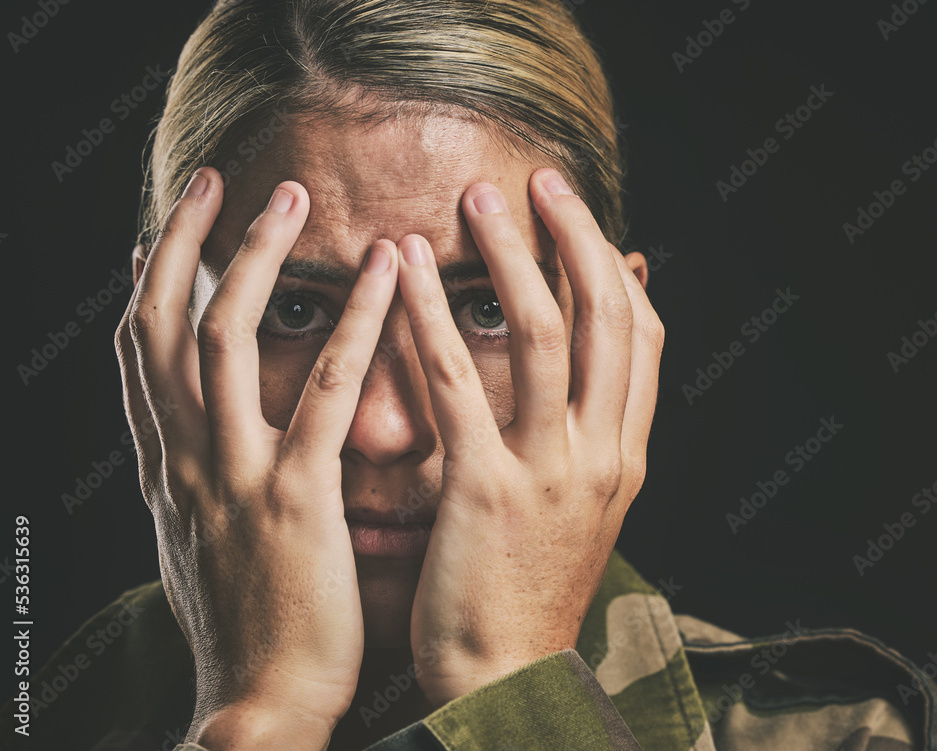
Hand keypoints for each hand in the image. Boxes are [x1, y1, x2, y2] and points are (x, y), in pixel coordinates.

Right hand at [115, 168, 398, 749]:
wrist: (259, 704)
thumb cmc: (243, 624)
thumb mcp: (200, 541)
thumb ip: (201, 479)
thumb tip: (207, 435)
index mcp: (164, 469)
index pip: (138, 356)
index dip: (146, 284)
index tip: (166, 232)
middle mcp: (185, 459)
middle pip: (163, 325)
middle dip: (186, 245)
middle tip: (217, 181)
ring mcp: (234, 475)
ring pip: (226, 340)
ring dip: (254, 258)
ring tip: (289, 199)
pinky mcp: (296, 499)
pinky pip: (326, 393)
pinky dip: (355, 325)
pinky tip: (385, 274)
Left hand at [398, 168, 664, 704]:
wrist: (507, 678)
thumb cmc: (532, 588)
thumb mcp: (584, 508)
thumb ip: (588, 433)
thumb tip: (585, 370)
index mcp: (627, 454)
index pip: (643, 336)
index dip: (615, 268)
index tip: (581, 220)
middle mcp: (603, 453)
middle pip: (606, 316)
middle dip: (575, 238)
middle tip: (540, 179)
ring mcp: (551, 470)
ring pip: (547, 334)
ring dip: (512, 256)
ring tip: (478, 200)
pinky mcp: (487, 490)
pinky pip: (459, 382)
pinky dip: (431, 315)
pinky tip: (402, 269)